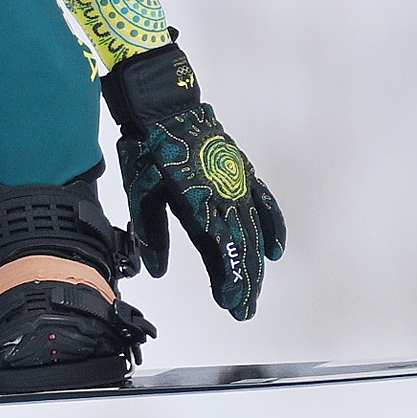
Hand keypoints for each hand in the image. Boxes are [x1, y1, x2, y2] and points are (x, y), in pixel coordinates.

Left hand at [102, 38, 286, 319]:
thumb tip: (156, 269)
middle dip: (245, 281)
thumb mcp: (141, 196)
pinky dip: (272, 225)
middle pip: (242, 246)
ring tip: (253, 290)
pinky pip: (263, 202)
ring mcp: (237, 183)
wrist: (164, 107)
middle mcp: (225, 195)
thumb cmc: (148, 152)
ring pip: (253, 230)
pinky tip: (275, 251)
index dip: (229, 279)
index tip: (231, 303)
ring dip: (255, 263)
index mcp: (199, 204)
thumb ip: (151, 234)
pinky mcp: (241, 172)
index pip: (222, 251)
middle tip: (244, 310)